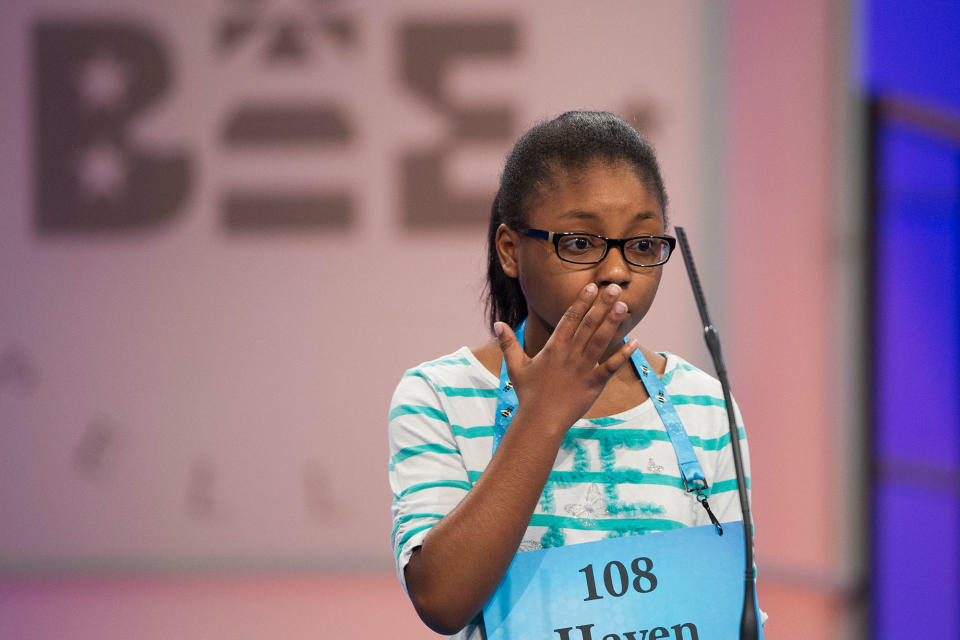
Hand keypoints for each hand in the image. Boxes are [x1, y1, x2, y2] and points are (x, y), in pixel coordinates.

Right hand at [493, 283, 639, 431]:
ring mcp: (584, 368)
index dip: (581, 301)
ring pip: (601, 340)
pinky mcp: (594, 383)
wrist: (540, 420)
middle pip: (589, 324)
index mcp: (554, 347)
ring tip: (624, 305)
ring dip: (612, 322)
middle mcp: (570, 354)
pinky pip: (610, 366)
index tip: (591, 287)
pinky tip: (633, 342)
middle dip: (602, 304)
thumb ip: (509, 343)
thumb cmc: (528, 394)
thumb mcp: (516, 366)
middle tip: (613, 288)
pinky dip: (622, 355)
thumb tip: (497, 324)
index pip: (570, 318)